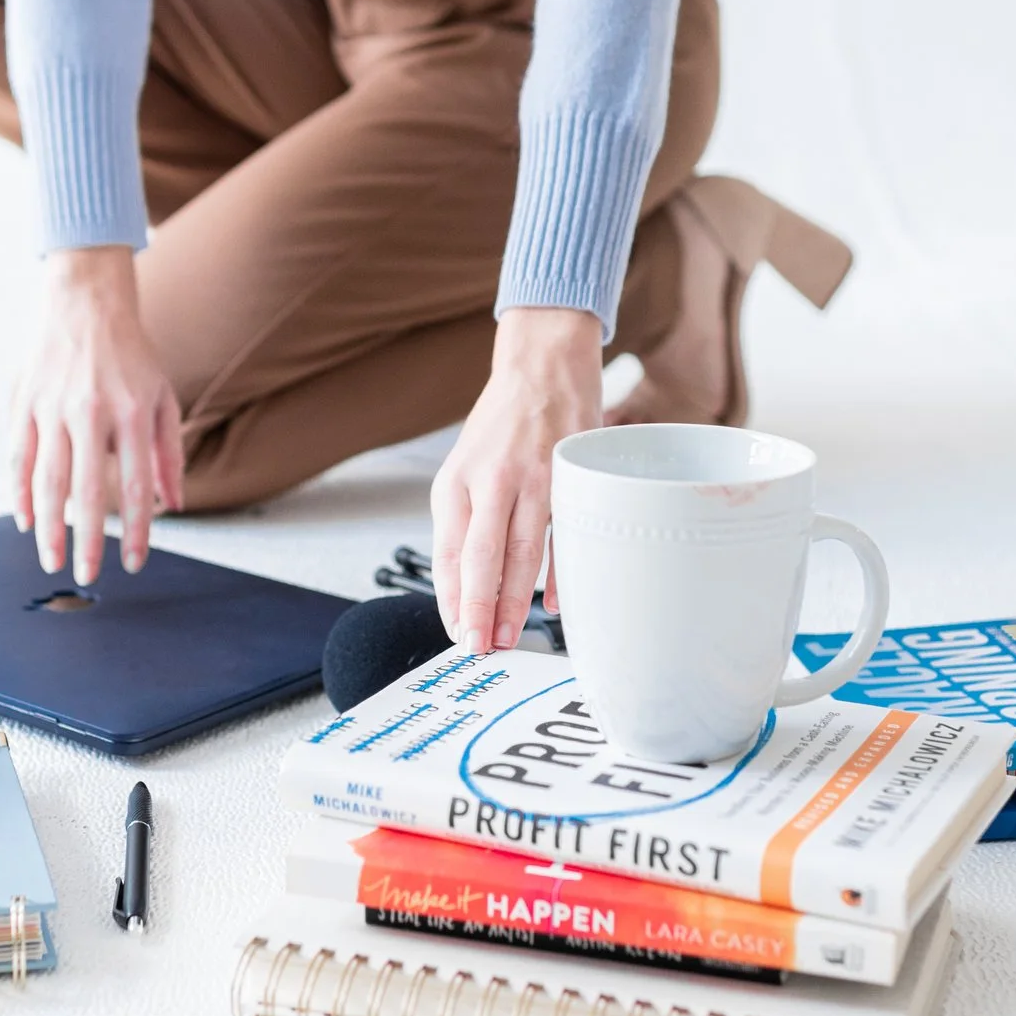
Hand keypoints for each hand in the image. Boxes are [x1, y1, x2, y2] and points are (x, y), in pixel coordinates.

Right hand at [10, 247, 186, 583]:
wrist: (87, 305)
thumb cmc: (131, 358)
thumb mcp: (164, 398)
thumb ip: (170, 454)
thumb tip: (174, 504)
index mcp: (132, 414)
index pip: (135, 486)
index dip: (136, 531)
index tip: (134, 563)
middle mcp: (91, 413)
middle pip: (86, 492)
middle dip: (87, 541)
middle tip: (86, 576)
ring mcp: (53, 408)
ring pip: (48, 480)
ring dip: (49, 527)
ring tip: (52, 560)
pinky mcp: (26, 403)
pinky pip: (20, 457)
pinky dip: (20, 493)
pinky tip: (25, 521)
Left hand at [431, 308, 602, 650]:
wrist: (542, 366)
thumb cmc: (503, 426)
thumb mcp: (465, 468)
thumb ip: (465, 521)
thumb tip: (468, 586)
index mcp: (456, 482)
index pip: (447, 552)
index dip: (451, 599)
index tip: (457, 634)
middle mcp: (489, 480)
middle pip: (481, 557)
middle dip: (479, 609)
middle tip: (479, 648)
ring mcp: (531, 477)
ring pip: (522, 551)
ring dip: (515, 601)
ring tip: (511, 637)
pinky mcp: (568, 475)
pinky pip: (563, 534)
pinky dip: (558, 573)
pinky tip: (552, 604)